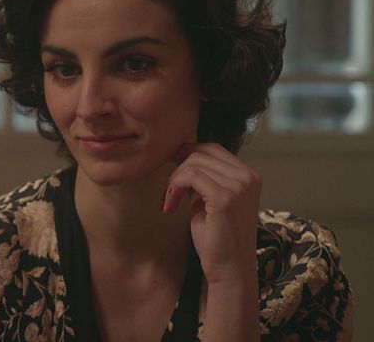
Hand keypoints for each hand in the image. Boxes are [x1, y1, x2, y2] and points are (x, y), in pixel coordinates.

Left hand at [162, 142, 259, 283]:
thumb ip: (204, 179)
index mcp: (248, 175)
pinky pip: (190, 176)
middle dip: (177, 168)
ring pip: (193, 163)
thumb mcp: (210, 200)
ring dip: (173, 181)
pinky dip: (173, 188)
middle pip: (201, 152)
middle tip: (168, 193)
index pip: (212, 148)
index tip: (169, 166)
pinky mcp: (224, 198)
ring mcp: (239, 186)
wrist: (229, 269)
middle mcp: (248, 177)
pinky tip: (169, 207)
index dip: (187, 153)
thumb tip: (183, 158)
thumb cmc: (217, 238)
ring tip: (169, 203)